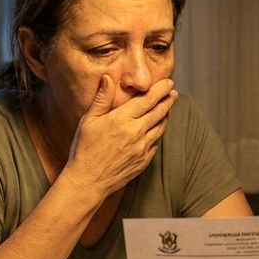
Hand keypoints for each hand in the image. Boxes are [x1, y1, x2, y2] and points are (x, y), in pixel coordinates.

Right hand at [63, 76, 176, 196]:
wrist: (88, 181)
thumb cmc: (84, 149)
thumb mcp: (88, 120)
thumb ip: (101, 98)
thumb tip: (108, 78)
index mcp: (122, 119)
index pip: (148, 99)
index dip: (161, 89)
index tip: (168, 83)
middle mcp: (136, 132)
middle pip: (159, 111)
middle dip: (168, 100)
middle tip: (173, 93)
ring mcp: (142, 148)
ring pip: (160, 127)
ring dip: (166, 116)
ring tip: (167, 108)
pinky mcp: (144, 161)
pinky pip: (155, 143)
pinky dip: (157, 133)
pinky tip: (155, 129)